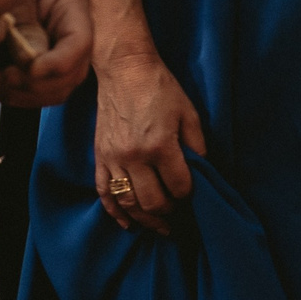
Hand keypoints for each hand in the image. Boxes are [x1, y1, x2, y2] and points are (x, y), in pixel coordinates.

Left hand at [0, 0, 93, 108]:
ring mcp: (61, 55)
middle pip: (72, 73)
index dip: (58, 62)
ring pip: (57, 91)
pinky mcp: (44, 72)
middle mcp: (74, 32)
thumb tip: (32, 62)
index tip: (29, 70)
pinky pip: (38, 97)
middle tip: (4, 76)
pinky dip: (12, 96)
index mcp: (72, 4)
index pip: (80, 42)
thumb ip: (23, 26)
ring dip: (22, 94)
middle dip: (36, 83)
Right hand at [94, 50, 206, 234]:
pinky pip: (104, 192)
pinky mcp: (100, 157)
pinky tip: (127, 223)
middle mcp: (134, 157)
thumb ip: (196, 145)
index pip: (178, 186)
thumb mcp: (189, 113)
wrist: (124, 71)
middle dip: (168, 215)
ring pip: (127, 202)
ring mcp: (113, 159)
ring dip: (144, 220)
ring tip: (159, 228)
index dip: (189, 196)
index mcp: (161, 146)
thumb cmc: (161, 89)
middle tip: (179, 222)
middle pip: (152, 201)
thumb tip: (201, 170)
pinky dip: (114, 211)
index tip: (194, 198)